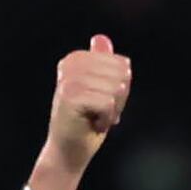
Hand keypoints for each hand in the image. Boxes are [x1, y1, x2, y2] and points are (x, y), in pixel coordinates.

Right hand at [34, 34, 131, 189]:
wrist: (68, 151)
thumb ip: (102, 63)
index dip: (120, 87)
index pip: (122, 64)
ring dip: (112, 110)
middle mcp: (70, 65)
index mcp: (76, 59)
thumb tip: (102, 38)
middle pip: (120, 74)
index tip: (102, 101)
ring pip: (115, 88)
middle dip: (118, 99)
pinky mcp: (71, 96)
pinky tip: (92, 124)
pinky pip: (108, 103)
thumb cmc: (86, 122)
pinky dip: (106, 119)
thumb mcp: (99, 89)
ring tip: (95, 118)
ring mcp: (69, 80)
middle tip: (99, 112)